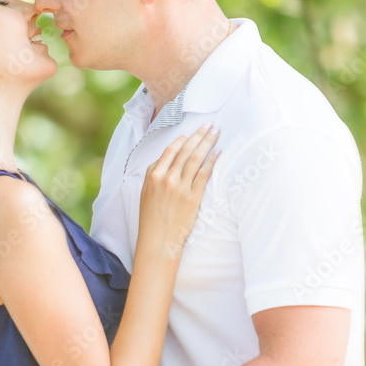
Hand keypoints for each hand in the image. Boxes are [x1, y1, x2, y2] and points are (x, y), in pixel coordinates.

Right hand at [139, 123, 219, 257]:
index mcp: (153, 175)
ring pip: (196, 158)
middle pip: (185, 150)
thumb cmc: (152, 218)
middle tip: (209, 124)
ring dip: (207, 142)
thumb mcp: (146, 193)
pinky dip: (212, 161)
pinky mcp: (192, 198)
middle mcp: (166, 178)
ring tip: (216, 132)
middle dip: (199, 135)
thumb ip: (154, 174)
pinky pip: (204, 174)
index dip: (183, 139)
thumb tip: (167, 158)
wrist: (158, 241)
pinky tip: (218, 152)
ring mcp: (180, 187)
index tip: (192, 133)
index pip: (170, 150)